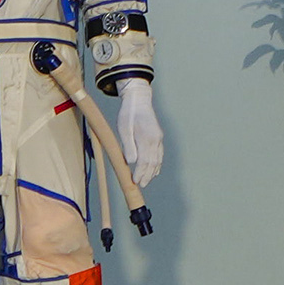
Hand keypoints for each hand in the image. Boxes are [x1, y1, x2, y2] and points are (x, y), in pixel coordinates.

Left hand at [103, 79, 166, 197]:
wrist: (139, 99)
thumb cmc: (128, 113)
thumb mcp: (123, 128)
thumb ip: (128, 145)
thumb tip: (131, 162)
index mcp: (147, 137)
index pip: (145, 161)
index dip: (140, 172)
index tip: (135, 181)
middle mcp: (156, 139)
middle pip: (153, 163)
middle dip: (147, 175)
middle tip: (141, 185)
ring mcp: (159, 138)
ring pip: (158, 159)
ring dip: (152, 171)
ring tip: (146, 180)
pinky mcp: (159, 137)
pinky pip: (159, 154)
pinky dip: (157, 164)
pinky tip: (153, 170)